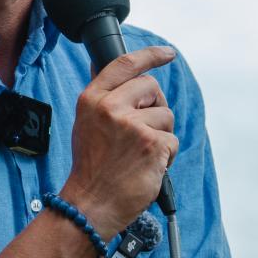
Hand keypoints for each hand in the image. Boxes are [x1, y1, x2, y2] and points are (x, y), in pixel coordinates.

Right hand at [61, 46, 179, 235]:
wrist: (91, 204)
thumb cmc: (91, 168)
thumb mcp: (85, 124)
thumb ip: (101, 98)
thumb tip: (105, 69)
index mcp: (92, 100)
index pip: (125, 65)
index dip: (150, 55)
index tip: (167, 54)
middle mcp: (111, 108)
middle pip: (151, 87)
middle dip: (154, 107)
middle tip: (142, 130)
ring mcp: (132, 126)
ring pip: (165, 116)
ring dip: (160, 135)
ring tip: (139, 154)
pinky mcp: (152, 144)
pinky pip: (172, 140)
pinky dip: (166, 156)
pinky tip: (147, 166)